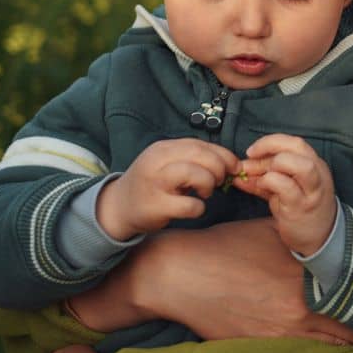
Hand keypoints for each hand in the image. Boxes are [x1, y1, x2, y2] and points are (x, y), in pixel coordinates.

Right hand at [96, 138, 238, 240]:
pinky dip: (198, 208)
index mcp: (163, 148)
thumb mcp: (168, 164)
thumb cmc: (152, 184)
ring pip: (195, 174)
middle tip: (218, 181)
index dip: (223, 155)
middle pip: (200, 155)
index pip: (200, 144)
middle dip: (218, 168)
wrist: (118, 208)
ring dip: (208, 184)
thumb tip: (230, 163)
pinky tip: (193, 208)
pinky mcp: (156, 206)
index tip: (233, 166)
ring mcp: (155, 184)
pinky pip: (189, 205)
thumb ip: (193, 159)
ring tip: (205, 193)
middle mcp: (157, 162)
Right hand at [121, 220, 352, 344]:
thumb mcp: (274, 232)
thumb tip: (338, 236)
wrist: (183, 274)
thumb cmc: (229, 246)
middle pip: (352, 330)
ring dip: (348, 345)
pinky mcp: (262, 348)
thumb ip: (306, 240)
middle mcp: (300, 309)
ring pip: (330, 348)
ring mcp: (282, 333)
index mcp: (307, 277)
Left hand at [233, 133, 338, 255]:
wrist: (321, 237)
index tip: (251, 151)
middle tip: (250, 159)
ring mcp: (311, 190)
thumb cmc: (301, 209)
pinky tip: (261, 187)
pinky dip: (269, 182)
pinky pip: (286, 187)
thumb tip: (240, 170)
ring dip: (272, 165)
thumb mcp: (284, 189)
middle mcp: (317, 173)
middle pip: (297, 146)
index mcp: (314, 164)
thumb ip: (263, 178)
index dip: (270, 142)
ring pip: (298, 165)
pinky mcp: (302, 206)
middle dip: (269, 147)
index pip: (294, 142)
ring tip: (259, 176)